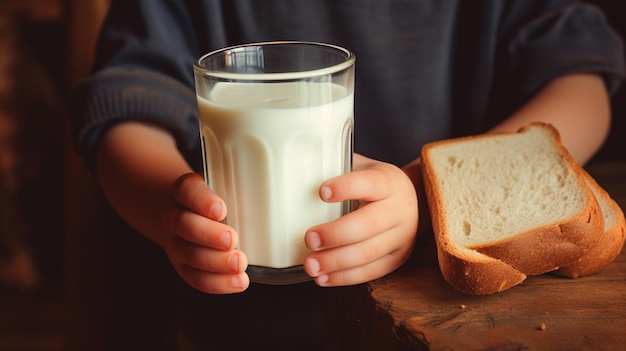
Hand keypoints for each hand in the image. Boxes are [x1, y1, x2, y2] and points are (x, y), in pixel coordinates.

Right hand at [161, 173, 249, 293]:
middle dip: (210, 235)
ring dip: (216, 262)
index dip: (201, 201)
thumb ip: (240, 188)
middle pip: (185, 225)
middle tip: (232, 240)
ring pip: (189, 254)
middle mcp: (176, 216)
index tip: (220, 209)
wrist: (184, 213)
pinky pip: (196, 278)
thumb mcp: (222, 184)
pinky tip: (238, 281)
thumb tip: (276, 191)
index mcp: (185, 191)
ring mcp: (176, 243)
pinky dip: (218, 282)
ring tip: (240, 264)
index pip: (187, 191)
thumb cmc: (213, 198)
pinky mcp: (183, 266)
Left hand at [303, 154, 418, 285]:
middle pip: (368, 225)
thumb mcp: (361, 168)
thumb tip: (292, 171)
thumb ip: (335, 168)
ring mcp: (402, 237)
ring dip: (335, 262)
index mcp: (389, 181)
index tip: (321, 192)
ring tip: (310, 265)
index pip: (370, 183)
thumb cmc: (373, 183)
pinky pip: (371, 272)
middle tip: (309, 238)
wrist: (412, 201)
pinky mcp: (397, 259)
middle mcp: (400, 209)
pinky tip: (323, 278)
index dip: (346, 187)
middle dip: (336, 234)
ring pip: (368, 253)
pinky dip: (344, 277)